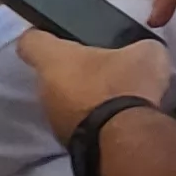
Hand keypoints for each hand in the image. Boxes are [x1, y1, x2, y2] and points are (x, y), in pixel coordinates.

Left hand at [22, 30, 169, 139]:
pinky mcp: (66, 140)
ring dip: (83, 96)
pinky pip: (77, 120)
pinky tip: (117, 116)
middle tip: (104, 66)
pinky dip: (92, 117)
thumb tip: (137, 52)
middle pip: (51, 73)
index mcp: (54, 59)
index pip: (30, 41)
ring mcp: (52, 118)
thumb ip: (133, 46)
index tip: (61, 35)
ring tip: (115, 95)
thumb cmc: (125, 84)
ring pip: (63, 99)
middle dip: (74, 70)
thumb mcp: (146, 51)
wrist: (125, 139)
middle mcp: (43, 89)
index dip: (44, 35)